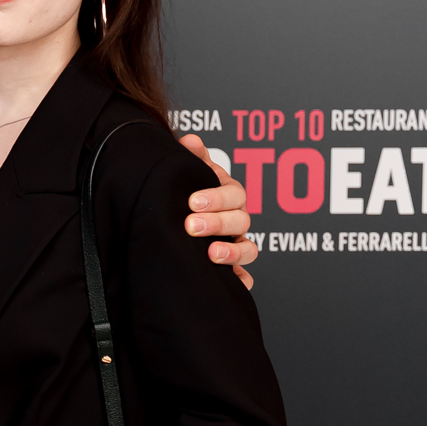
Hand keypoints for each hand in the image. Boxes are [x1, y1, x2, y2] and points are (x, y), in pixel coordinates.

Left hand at [179, 134, 257, 290]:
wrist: (178, 218)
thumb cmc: (189, 193)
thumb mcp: (191, 174)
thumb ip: (193, 157)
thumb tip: (190, 141)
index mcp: (229, 195)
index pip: (233, 194)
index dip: (216, 197)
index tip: (192, 201)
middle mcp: (237, 219)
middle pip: (240, 220)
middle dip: (217, 223)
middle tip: (190, 225)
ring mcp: (238, 243)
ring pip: (248, 249)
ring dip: (233, 252)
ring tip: (211, 254)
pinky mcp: (234, 268)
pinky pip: (245, 278)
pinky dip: (242, 282)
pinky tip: (234, 284)